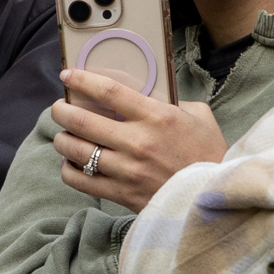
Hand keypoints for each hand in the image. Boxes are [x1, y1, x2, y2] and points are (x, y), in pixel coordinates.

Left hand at [50, 67, 226, 211]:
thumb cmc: (208, 154)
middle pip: (82, 121)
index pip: (108, 91)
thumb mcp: (198, 116)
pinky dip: (68, 168)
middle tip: (59, 107)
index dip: (82, 80)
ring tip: (63, 134)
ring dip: (62, 138)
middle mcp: (138, 142)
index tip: (68, 75)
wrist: (214, 197)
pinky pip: (79, 180)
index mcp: (157, 117)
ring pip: (75, 150)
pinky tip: (72, 161)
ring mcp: (127, 170)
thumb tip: (144, 94)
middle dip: (62, 110)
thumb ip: (170, 102)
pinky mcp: (121, 194)